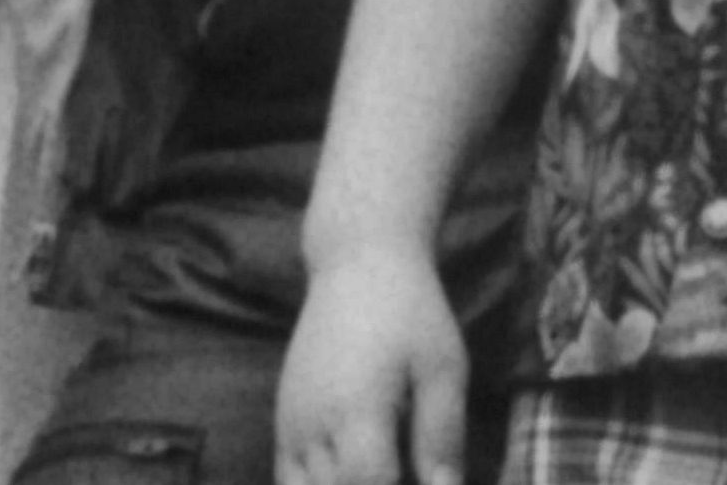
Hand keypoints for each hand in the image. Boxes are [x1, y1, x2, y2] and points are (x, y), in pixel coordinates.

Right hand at [277, 240, 468, 484]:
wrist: (357, 262)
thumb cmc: (410, 311)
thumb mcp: (443, 366)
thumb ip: (442, 436)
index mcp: (357, 410)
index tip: (423, 480)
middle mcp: (314, 425)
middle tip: (402, 466)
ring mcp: (291, 427)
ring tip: (378, 466)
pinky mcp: (283, 424)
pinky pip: (287, 482)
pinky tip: (348, 474)